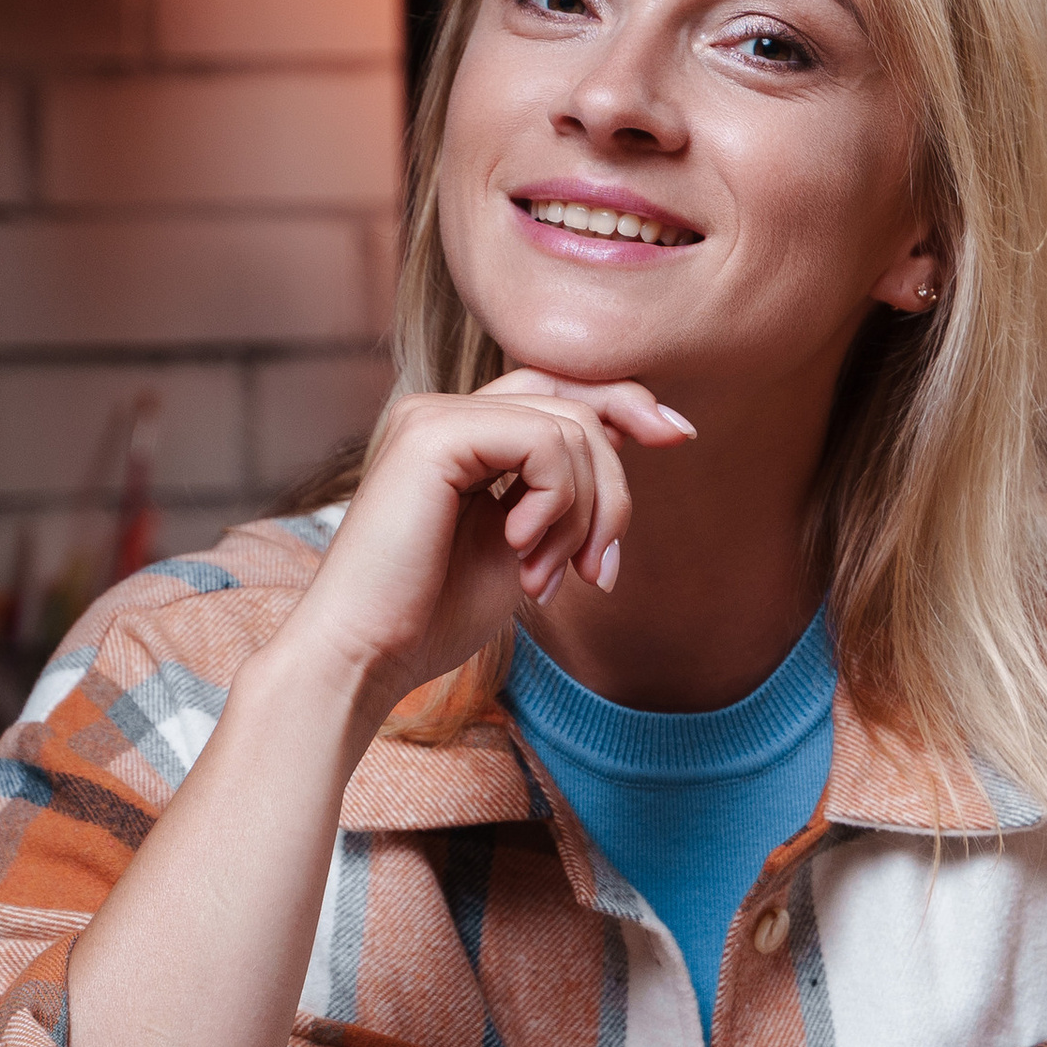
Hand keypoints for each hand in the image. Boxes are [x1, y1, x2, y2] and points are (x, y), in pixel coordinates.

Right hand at [280, 369, 693, 722]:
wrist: (367, 655)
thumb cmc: (434, 616)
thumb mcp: (527, 545)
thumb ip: (565, 493)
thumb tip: (628, 440)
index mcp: (463, 435)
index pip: (563, 392)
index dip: (627, 404)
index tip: (680, 435)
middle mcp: (445, 412)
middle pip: (579, 409)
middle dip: (613, 493)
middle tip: (596, 573)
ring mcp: (434, 415)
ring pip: (571, 429)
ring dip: (583, 517)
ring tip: (548, 579)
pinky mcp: (433, 434)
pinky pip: (544, 443)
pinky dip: (557, 504)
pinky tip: (522, 552)